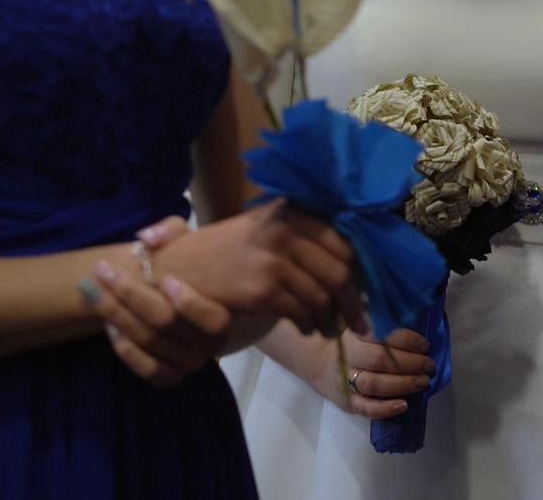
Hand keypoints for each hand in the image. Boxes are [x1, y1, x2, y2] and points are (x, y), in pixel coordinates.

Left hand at [84, 217, 230, 386]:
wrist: (191, 296)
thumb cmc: (191, 268)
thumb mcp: (189, 241)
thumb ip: (172, 230)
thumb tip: (147, 239)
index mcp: (228, 314)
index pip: (213, 319)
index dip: (189, 303)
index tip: (164, 279)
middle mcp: (213, 345)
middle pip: (167, 324)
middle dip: (129, 294)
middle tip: (102, 270)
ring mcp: (191, 362)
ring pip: (150, 343)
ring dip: (118, 316)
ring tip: (96, 293)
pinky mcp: (172, 375)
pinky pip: (148, 371)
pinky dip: (126, 350)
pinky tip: (110, 326)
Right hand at [149, 200, 364, 336]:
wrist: (178, 269)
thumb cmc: (227, 251)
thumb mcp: (265, 229)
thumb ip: (303, 238)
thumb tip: (352, 267)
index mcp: (290, 212)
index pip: (342, 243)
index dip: (357, 271)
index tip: (364, 291)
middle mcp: (284, 231)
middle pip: (338, 272)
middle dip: (351, 302)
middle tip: (358, 321)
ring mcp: (273, 261)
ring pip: (321, 296)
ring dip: (329, 318)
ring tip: (329, 327)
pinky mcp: (261, 290)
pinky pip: (300, 312)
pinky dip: (308, 325)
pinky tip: (305, 328)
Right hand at [310, 327, 435, 419]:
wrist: (320, 364)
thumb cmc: (353, 343)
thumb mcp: (361, 326)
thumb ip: (383, 325)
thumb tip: (418, 320)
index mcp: (353, 334)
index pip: (379, 334)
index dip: (405, 339)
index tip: (424, 344)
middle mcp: (347, 357)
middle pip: (378, 360)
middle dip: (409, 363)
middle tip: (429, 365)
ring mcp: (345, 381)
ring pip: (373, 384)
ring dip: (402, 384)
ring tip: (423, 382)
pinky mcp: (347, 402)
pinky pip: (365, 408)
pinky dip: (385, 409)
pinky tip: (404, 406)